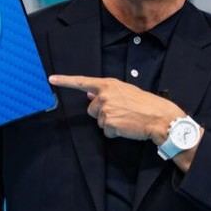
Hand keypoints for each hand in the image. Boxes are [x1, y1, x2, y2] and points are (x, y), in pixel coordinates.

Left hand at [49, 75, 183, 143]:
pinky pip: (107, 131)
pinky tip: (127, 126)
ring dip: (111, 123)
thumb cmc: (146, 103)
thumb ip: (107, 92)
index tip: (51, 79)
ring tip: (127, 119)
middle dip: (103, 113)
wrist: (158, 117)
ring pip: (100, 121)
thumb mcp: (126, 91)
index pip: (82, 82)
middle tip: (122, 112)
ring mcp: (106, 109)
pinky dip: (116, 132)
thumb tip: (89, 95)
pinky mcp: (109, 123)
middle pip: (92, 110)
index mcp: (109, 84)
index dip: (65, 81)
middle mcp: (104, 95)